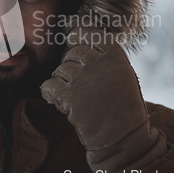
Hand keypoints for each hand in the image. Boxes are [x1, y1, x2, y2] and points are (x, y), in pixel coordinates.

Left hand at [40, 26, 165, 171]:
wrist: (122, 138)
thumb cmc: (123, 107)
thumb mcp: (123, 74)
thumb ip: (104, 58)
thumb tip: (76, 40)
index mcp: (115, 56)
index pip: (90, 34)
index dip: (77, 35)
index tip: (71, 38)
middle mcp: (98, 63)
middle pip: (72, 53)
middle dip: (71, 65)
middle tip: (78, 83)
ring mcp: (82, 79)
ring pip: (60, 70)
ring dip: (62, 82)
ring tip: (74, 96)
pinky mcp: (69, 96)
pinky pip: (49, 85)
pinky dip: (50, 92)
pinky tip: (58, 100)